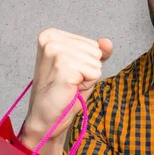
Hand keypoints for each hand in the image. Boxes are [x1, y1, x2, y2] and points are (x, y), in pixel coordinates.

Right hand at [21, 28, 112, 148]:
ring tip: (69, 85)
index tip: (69, 73)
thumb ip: (97, 52)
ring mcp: (56, 51)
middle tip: (69, 81)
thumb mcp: (83, 66)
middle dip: (87, 69)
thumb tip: (107, 42)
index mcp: (51, 35)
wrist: (46, 118)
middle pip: (95, 50)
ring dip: (87, 77)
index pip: (91, 44)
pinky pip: (95, 72)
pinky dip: (87, 84)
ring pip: (96, 61)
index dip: (85, 62)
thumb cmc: (62, 93)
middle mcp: (51, 39)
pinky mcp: (63, 65)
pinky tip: (70, 88)